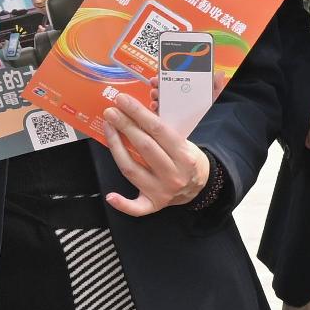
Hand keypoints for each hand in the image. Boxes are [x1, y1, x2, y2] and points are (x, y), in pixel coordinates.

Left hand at [96, 92, 211, 216]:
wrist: (201, 185)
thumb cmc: (188, 159)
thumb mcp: (184, 142)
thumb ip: (163, 131)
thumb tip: (136, 111)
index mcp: (184, 156)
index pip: (158, 130)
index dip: (137, 113)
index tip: (123, 100)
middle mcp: (173, 175)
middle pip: (143, 147)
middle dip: (125, 125)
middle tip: (111, 111)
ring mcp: (162, 191)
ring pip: (132, 169)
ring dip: (116, 147)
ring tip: (108, 128)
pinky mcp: (153, 205)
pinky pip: (136, 208)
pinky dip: (122, 203)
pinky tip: (110, 195)